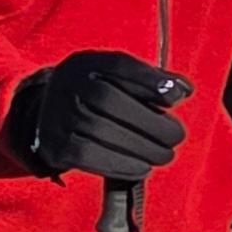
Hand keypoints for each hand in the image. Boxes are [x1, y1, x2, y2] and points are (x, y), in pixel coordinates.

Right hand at [15, 49, 190, 184]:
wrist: (47, 119)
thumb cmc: (97, 96)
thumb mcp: (117, 78)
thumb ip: (151, 80)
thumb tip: (184, 90)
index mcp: (86, 63)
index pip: (119, 64)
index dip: (149, 79)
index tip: (178, 97)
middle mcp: (67, 85)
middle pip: (109, 100)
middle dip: (150, 122)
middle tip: (176, 136)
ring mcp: (58, 116)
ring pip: (101, 131)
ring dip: (141, 147)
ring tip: (164, 155)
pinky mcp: (55, 146)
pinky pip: (89, 157)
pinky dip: (121, 165)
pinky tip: (143, 168)